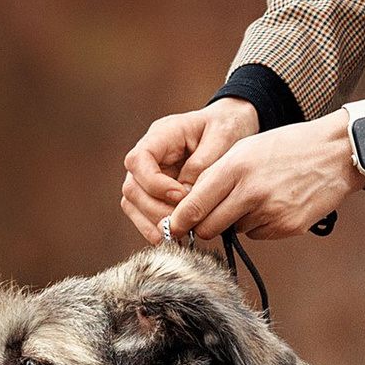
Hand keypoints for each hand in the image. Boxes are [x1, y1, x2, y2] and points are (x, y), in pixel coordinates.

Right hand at [122, 99, 258, 245]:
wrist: (231, 125)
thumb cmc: (227, 127)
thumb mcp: (223, 137)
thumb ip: (203, 164)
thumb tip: (184, 195)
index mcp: (162, 135)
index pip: (139, 160)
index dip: (155, 183)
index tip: (181, 196)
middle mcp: (149, 154)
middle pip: (132, 186)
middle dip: (154, 209)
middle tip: (181, 223)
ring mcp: (149, 173)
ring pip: (133, 202)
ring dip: (151, 222)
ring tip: (176, 235)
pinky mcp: (156, 190)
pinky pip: (144, 211)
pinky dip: (154, 226)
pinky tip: (173, 239)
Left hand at [163, 116, 364, 244]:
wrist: (336, 153)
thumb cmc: (287, 147)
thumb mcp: (245, 150)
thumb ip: (216, 176)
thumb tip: (191, 206)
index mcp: (235, 168)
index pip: (194, 206)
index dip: (178, 222)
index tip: (171, 229)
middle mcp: (251, 192)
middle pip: (209, 227)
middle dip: (204, 226)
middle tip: (209, 219)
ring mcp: (271, 212)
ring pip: (235, 231)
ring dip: (238, 221)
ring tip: (259, 197)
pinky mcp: (288, 227)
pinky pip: (259, 234)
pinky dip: (261, 224)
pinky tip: (276, 204)